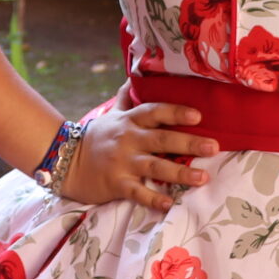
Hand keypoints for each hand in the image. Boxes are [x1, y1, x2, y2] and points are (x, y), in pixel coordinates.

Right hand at [62, 102, 219, 209]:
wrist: (65, 161)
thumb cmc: (96, 137)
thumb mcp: (111, 114)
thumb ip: (127, 98)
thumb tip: (135, 74)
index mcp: (130, 121)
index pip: (155, 112)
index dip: (175, 112)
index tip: (197, 116)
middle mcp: (128, 140)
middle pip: (162, 140)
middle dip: (189, 143)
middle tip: (214, 147)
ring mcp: (122, 163)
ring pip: (155, 167)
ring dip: (180, 173)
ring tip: (203, 177)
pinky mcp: (116, 184)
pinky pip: (137, 192)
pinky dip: (153, 199)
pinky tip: (169, 204)